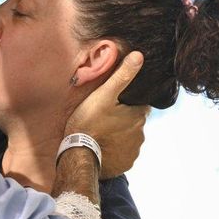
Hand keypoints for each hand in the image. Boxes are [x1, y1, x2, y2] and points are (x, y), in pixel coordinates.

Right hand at [66, 51, 150, 177]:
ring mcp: (134, 150)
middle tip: (104, 119)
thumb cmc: (89, 123)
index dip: (129, 104)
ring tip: (102, 135)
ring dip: (120, 136)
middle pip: (135, 122)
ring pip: (130, 139)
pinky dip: (116, 151)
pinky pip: (124, 154)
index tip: (115, 105)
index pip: (141, 106)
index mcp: (138, 116)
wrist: (78, 154)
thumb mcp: (103, 95)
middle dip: (124, 120)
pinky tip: (104, 148)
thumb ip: (122, 76)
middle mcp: (141, 134)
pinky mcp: (126, 163)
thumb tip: (139, 56)